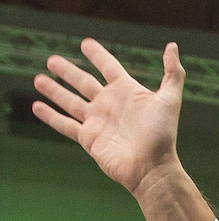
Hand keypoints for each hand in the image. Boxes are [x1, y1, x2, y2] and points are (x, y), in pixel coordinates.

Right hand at [33, 39, 184, 197]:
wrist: (152, 169)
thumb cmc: (162, 136)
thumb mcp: (170, 100)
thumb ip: (172, 73)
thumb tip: (172, 47)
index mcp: (127, 92)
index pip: (108, 67)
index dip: (98, 55)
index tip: (86, 44)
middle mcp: (110, 105)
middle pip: (84, 82)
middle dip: (68, 71)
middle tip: (52, 60)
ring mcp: (98, 121)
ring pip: (70, 101)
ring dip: (54, 90)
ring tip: (38, 79)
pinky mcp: (89, 138)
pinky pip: (65, 125)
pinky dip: (50, 116)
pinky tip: (37, 107)